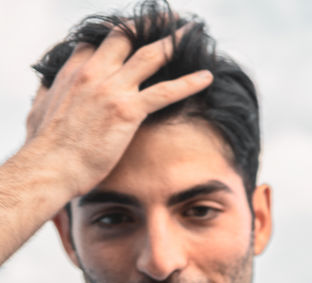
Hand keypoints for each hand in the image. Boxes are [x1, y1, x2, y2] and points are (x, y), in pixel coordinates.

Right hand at [24, 24, 212, 197]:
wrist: (50, 167)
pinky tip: (207, 77)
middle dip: (148, 24)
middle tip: (168, 20)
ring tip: (192, 32)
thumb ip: (47, 94)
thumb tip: (46, 90)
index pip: (96, 43)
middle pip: (124, 36)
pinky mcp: (128, 110)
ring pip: (149, 56)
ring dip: (174, 41)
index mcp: (72, 72)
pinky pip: (166, 91)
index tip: (132, 36)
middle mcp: (93, 73)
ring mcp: (111, 89)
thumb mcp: (39, 110)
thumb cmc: (44, 147)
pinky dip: (189, 83)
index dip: (116, 37)